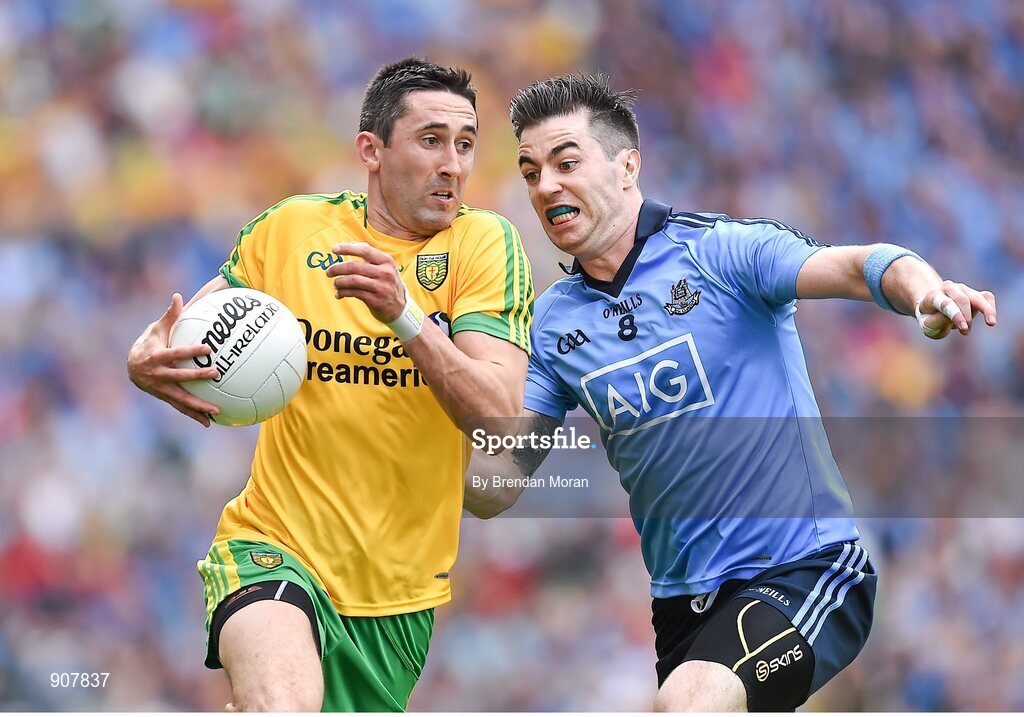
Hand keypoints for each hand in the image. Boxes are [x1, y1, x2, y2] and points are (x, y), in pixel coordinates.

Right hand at [127, 293, 220, 425]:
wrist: (131, 366)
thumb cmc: (149, 343)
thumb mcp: (156, 329)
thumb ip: (170, 316)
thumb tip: (178, 296)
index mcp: (155, 357)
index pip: (176, 353)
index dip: (191, 351)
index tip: (208, 348)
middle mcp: (157, 375)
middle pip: (180, 377)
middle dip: (198, 377)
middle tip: (216, 374)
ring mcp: (160, 389)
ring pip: (181, 399)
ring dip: (198, 406)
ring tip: (217, 412)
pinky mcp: (165, 398)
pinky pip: (181, 407)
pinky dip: (194, 415)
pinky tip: (209, 422)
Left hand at [325, 242, 405, 322]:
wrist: (400, 307)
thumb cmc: (387, 283)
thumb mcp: (385, 267)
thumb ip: (370, 256)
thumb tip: (349, 245)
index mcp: (386, 261)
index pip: (365, 250)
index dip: (347, 248)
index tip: (334, 249)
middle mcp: (385, 273)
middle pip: (355, 267)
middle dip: (338, 268)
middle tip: (329, 271)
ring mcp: (381, 287)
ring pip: (353, 280)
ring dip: (339, 282)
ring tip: (335, 283)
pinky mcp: (376, 300)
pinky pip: (354, 293)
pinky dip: (343, 293)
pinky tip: (339, 294)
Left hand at [915, 281, 996, 339]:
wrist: (931, 306)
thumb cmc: (929, 318)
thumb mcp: (927, 325)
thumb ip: (937, 322)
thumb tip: (955, 319)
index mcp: (932, 296)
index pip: (945, 304)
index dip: (956, 315)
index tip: (964, 328)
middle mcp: (948, 288)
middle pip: (962, 299)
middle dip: (967, 316)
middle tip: (966, 331)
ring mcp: (962, 289)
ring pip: (977, 297)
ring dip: (986, 310)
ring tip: (991, 323)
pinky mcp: (973, 293)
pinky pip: (986, 297)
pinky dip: (990, 307)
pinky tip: (991, 319)